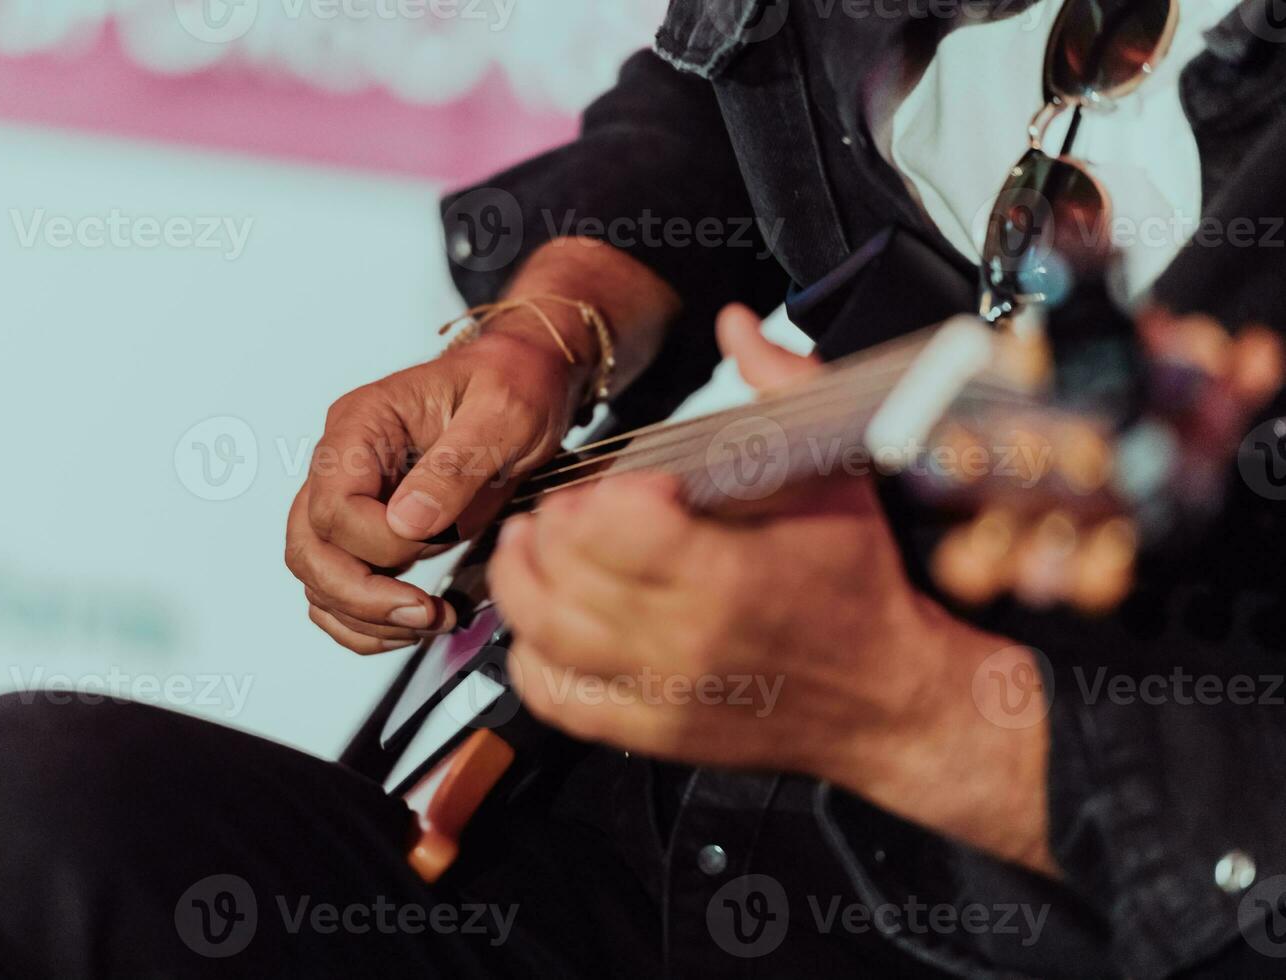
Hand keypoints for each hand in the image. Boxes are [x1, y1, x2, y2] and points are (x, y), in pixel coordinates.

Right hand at [287, 327, 582, 653]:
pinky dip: (366, 621)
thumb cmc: (516, 385)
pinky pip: (339, 588)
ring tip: (430, 619)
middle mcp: (343, 461)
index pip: (334, 504)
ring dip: (367, 615)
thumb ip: (454, 467)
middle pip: (309, 547)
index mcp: (363, 423)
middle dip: (363, 595)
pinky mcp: (369, 529)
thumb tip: (407, 523)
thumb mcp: (503, 416)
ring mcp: (352, 497)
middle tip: (426, 613)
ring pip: (318, 575)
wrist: (529, 381)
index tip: (440, 543)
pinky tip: (412, 624)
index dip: (379, 543)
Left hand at [487, 304, 1055, 874]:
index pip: (618, 526)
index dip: (605, 492)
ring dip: (523, 580)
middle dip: (551, 526)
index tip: (628, 483)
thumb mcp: (839, 475)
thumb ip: (786, 390)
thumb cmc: (860, 586)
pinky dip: (531, 657)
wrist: (889, 694)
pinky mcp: (651, 729)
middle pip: (565, 575)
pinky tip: (543, 622)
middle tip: (563, 506)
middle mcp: (687, 642)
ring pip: (546, 634)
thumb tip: (738, 326)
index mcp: (730, 577)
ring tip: (534, 547)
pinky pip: (557, 698)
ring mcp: (663, 694)